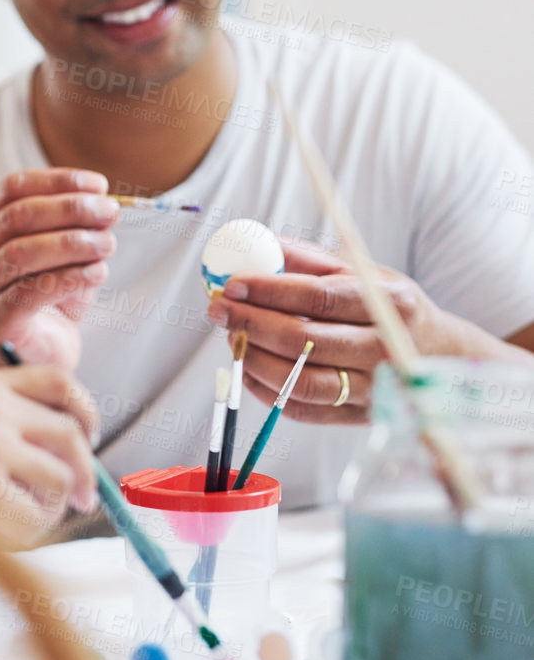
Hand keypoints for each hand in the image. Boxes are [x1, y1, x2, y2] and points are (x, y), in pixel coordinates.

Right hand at [0, 169, 118, 370]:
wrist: (42, 349)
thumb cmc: (50, 293)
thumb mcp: (64, 249)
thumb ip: (77, 225)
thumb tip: (103, 205)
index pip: (13, 188)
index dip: (58, 181)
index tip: (99, 186)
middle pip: (16, 217)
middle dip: (69, 210)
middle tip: (110, 214)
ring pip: (19, 253)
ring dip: (71, 243)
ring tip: (107, 245)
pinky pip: (29, 292)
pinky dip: (69, 278)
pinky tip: (97, 273)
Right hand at [0, 365, 98, 547]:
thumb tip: (53, 451)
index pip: (59, 381)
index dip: (85, 410)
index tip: (87, 436)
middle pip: (69, 434)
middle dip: (82, 471)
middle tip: (81, 497)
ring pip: (57, 479)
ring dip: (51, 505)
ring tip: (24, 518)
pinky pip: (32, 517)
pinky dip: (27, 531)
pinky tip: (1, 532)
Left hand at [205, 239, 469, 425]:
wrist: (440, 356)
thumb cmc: (388, 306)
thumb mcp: (364, 272)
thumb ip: (310, 258)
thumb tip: (256, 242)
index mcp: (390, 304)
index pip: (319, 297)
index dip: (269, 291)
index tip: (231, 284)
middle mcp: (386, 348)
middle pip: (306, 342)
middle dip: (251, 324)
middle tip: (218, 311)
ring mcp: (375, 389)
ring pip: (301, 382)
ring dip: (254, 360)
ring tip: (231, 338)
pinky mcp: (359, 417)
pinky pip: (303, 410)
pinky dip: (266, 390)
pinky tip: (248, 366)